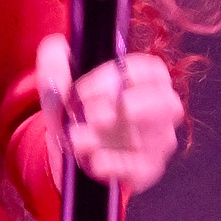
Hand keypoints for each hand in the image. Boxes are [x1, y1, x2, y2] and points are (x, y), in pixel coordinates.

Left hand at [34, 39, 185, 197]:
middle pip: (166, 102)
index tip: (82, 90)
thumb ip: (54, 63)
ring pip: (156, 138)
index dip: (116, 77)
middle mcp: (158, 108)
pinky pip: (143, 169)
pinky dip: (116, 165)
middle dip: (129, 107)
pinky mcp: (147, 169)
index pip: (150, 70)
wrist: (68, 149)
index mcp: (143, 80)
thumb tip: (57, 51)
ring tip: (79, 139)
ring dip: (113, 138)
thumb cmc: (73, 108)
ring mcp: (157, 141)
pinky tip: (93, 161)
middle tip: (91, 115)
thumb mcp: (58, 83)